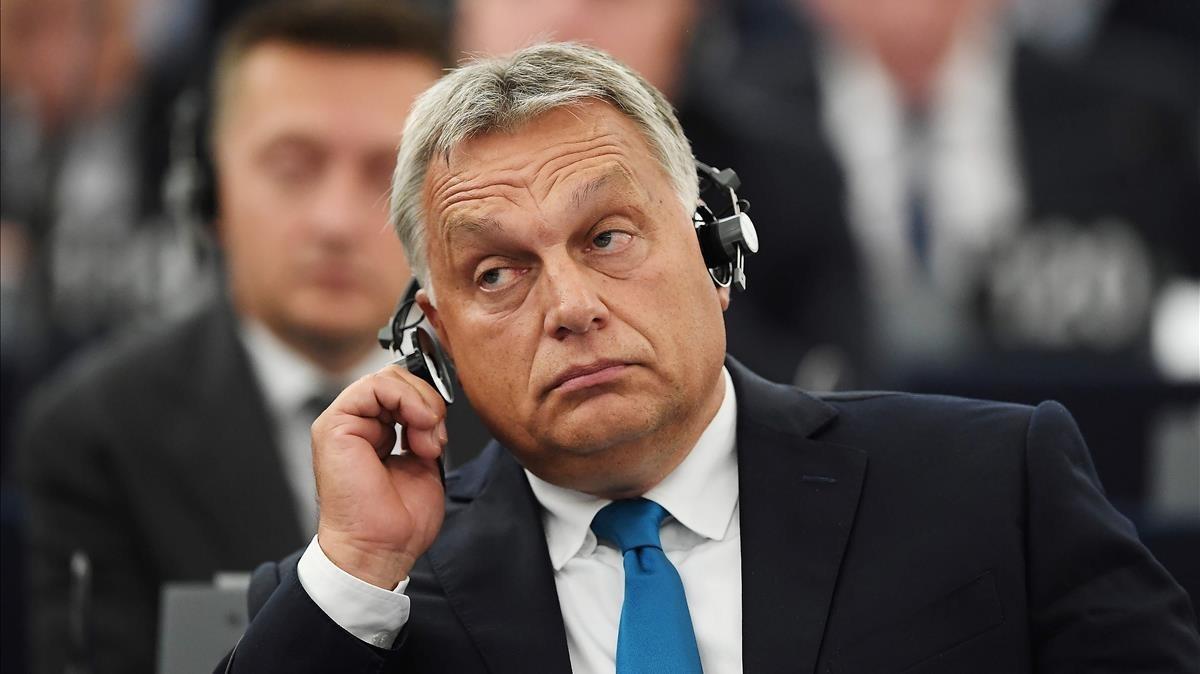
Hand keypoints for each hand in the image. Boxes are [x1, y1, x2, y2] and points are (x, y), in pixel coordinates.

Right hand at [311, 365, 447, 588]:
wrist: (380, 548)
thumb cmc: (398, 520)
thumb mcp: (423, 462)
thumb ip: (424, 430)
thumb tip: (434, 407)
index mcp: (375, 432)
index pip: (403, 390)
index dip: (429, 402)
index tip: (440, 434)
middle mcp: (357, 424)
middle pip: (397, 379)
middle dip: (428, 403)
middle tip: (435, 438)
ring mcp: (343, 423)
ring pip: (388, 378)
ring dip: (420, 404)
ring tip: (425, 440)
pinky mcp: (334, 426)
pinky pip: (373, 386)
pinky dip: (405, 399)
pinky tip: (418, 426)